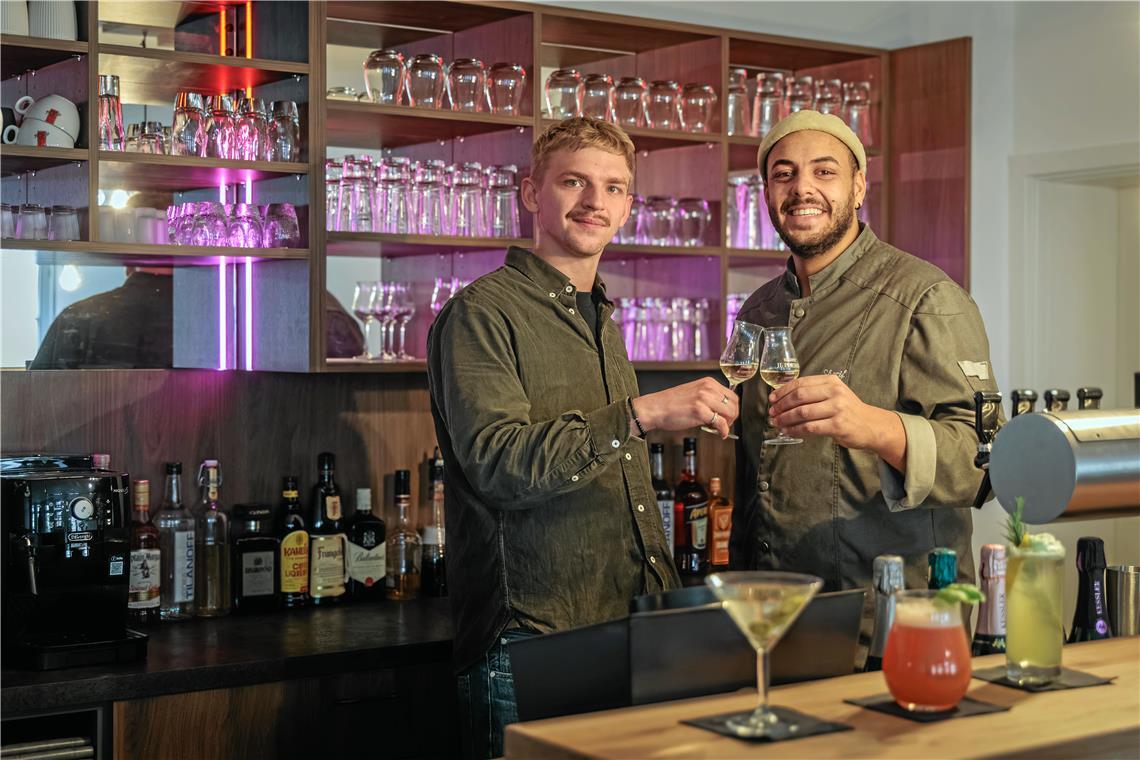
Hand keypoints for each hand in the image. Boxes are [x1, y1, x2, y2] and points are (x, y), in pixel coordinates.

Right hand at [633, 378, 739, 439]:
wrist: (655, 408)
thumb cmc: (670, 404)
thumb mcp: (693, 393)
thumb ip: (708, 398)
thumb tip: (722, 411)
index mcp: (708, 382)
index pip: (732, 395)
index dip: (732, 408)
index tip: (727, 417)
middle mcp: (708, 388)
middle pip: (734, 404)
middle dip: (732, 417)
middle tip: (725, 424)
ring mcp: (704, 399)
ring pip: (730, 413)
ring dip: (728, 424)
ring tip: (719, 428)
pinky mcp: (700, 411)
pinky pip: (721, 423)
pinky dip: (723, 431)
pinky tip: (720, 434)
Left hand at [768, 375, 904, 464]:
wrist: (871, 425)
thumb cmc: (848, 410)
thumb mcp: (834, 394)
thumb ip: (814, 392)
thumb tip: (784, 397)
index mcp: (831, 381)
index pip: (801, 383)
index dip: (783, 391)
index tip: (772, 399)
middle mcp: (834, 392)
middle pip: (799, 396)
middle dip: (782, 405)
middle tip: (772, 412)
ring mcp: (837, 408)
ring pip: (802, 412)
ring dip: (785, 419)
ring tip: (776, 423)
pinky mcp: (837, 425)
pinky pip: (810, 427)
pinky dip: (795, 430)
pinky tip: (788, 432)